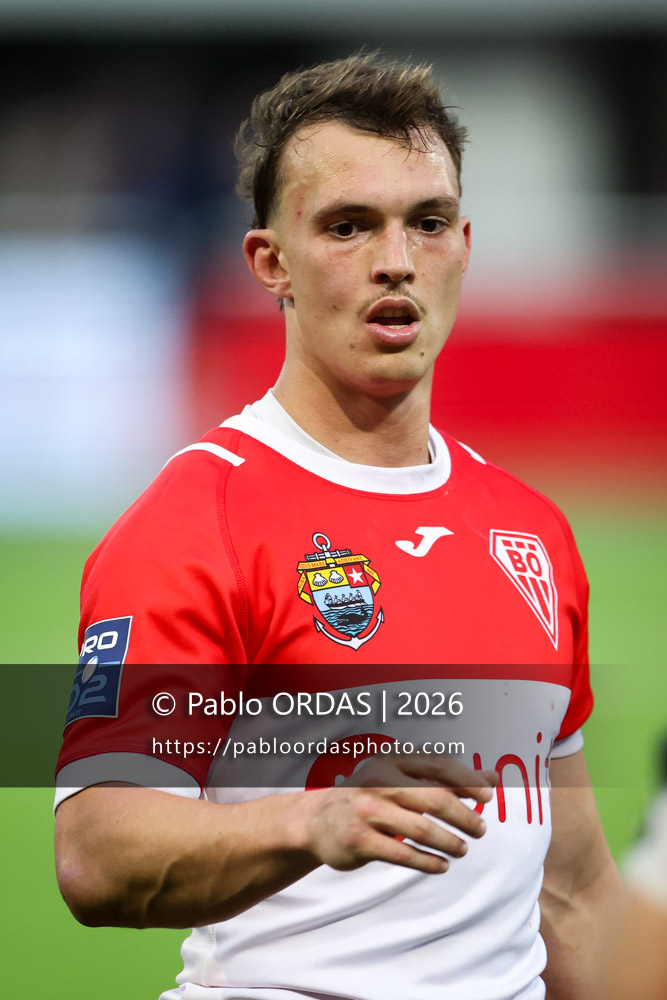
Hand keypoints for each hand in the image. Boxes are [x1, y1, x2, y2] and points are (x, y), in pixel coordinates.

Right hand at [302, 750, 497, 874]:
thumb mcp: (402, 779)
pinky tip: (442, 866)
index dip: (467, 780)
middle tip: (481, 829)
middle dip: (463, 816)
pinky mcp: (359, 840)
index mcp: (391, 760)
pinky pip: (403, 854)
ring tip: (462, 849)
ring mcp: (367, 811)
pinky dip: (428, 862)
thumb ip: (446, 779)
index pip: (438, 765)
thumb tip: (492, 778)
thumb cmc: (370, 796)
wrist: (318, 820)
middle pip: (434, 798)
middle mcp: (378, 781)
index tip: (488, 796)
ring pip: (421, 829)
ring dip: (449, 842)